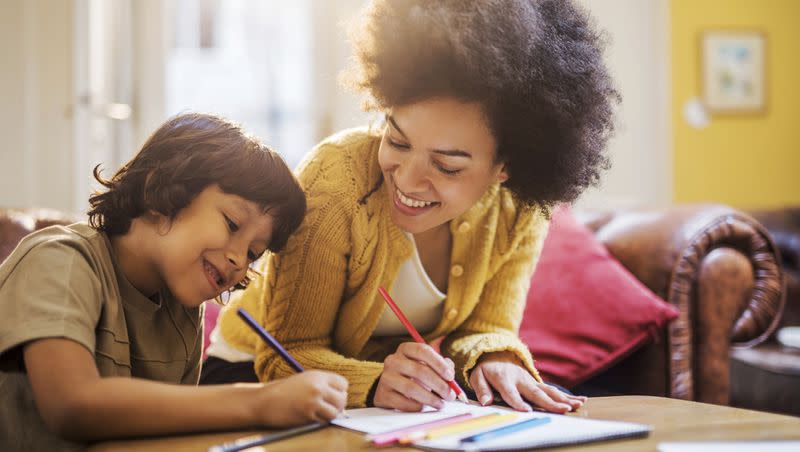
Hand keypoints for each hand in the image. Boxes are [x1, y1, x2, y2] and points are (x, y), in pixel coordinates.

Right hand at [253, 370, 347, 426]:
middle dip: (338, 405)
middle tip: (329, 408)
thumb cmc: (283, 391)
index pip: (343, 383)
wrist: (264, 401)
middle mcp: (317, 387)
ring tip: (320, 414)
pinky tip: (310, 417)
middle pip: (342, 398)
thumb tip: (341, 396)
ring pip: (335, 412)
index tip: (333, 396)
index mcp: (317, 376)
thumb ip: (321, 384)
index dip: (340, 391)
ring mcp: (313, 401)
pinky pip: (323, 421)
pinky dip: (319, 421)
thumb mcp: (303, 380)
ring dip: (330, 415)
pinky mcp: (308, 415)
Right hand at [374, 342, 456, 410]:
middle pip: (419, 370)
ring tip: (441, 404)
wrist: (392, 388)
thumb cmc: (415, 375)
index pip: (422, 350)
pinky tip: (424, 407)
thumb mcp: (427, 365)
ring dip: (430, 398)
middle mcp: (393, 360)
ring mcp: (386, 377)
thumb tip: (450, 372)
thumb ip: (442, 366)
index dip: (439, 364)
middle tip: (450, 395)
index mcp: (405, 349)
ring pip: (411, 388)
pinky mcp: (382, 394)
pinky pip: (404, 402)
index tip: (450, 377)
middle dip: (439, 385)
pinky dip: (417, 406)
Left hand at [469, 351, 585, 412]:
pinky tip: (580, 400)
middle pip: (536, 392)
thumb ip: (481, 389)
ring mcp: (530, 380)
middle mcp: (520, 379)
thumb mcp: (477, 376)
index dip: (517, 401)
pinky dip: (566, 395)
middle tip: (564, 410)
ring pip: (548, 390)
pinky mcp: (537, 383)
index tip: (526, 410)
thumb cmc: (486, 369)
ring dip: (563, 398)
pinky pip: (552, 390)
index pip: (510, 392)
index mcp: (503, 378)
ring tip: (577, 405)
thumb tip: (485, 402)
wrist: (496, 354)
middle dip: (550, 402)